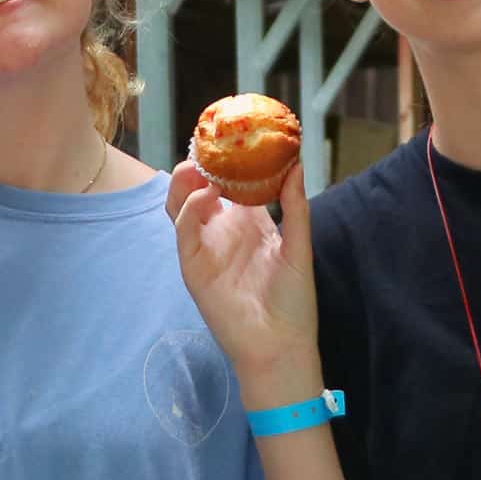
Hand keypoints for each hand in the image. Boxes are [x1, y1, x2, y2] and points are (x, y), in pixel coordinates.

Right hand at [167, 161, 317, 381]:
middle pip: (199, 190)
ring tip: (199, 165)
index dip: (228, 160)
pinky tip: (204, 195)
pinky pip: (183, 232)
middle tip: (209, 143)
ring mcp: (205, 249)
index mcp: (248, 224)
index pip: (230, 184)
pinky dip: (189, 210)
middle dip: (200, 165)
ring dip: (186, 183)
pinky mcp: (194, 268)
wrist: (281, 345)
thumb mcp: (298, 247)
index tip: (235, 134)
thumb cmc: (293, 302)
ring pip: (182, 206)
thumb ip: (294, 206)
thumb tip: (296, 163)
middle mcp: (222, 232)